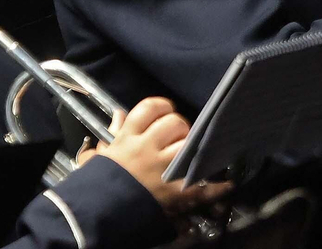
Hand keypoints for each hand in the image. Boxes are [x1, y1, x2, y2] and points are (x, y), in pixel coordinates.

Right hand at [96, 98, 229, 213]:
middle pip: (174, 123)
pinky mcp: (174, 192)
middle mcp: (147, 149)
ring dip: (192, 148)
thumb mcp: (101, 157)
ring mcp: (162, 170)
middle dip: (180, 127)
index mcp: (129, 138)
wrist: (96, 214)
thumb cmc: (97, 185)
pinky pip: (201, 185)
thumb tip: (119, 114)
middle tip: (178, 137)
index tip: (166, 113)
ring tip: (190, 155)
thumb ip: (113, 134)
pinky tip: (226, 183)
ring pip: (188, 146)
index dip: (162, 107)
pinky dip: (216, 186)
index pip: (150, 109)